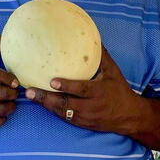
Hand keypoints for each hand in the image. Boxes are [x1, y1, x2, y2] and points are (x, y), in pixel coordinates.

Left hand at [24, 46, 139, 132]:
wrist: (129, 117)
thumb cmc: (119, 90)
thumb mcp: (113, 72)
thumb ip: (101, 56)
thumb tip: (92, 35)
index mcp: (99, 93)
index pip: (81, 90)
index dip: (67, 86)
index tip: (52, 81)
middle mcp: (91, 107)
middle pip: (65, 103)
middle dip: (46, 98)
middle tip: (29, 91)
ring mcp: (85, 117)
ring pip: (62, 111)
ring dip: (44, 104)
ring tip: (29, 95)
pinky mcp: (81, 124)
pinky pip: (64, 117)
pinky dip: (51, 110)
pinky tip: (39, 102)